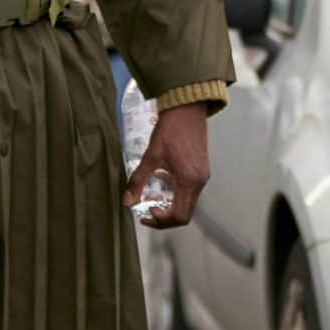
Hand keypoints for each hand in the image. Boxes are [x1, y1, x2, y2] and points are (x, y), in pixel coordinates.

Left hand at [123, 102, 209, 228]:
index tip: (146, 213)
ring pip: (188, 203)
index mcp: (189, 181)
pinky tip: (161, 180)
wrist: (187, 108)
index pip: (179, 216)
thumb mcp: (151, 156)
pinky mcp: (200, 169)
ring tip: (152, 196)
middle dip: (165, 218)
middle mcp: (199, 182)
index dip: (161, 221)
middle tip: (147, 212)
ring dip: (170, 205)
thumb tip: (127, 201)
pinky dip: (175, 193)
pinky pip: (189, 190)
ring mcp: (202, 176)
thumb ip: (138, 180)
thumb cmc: (171, 129)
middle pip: (185, 214)